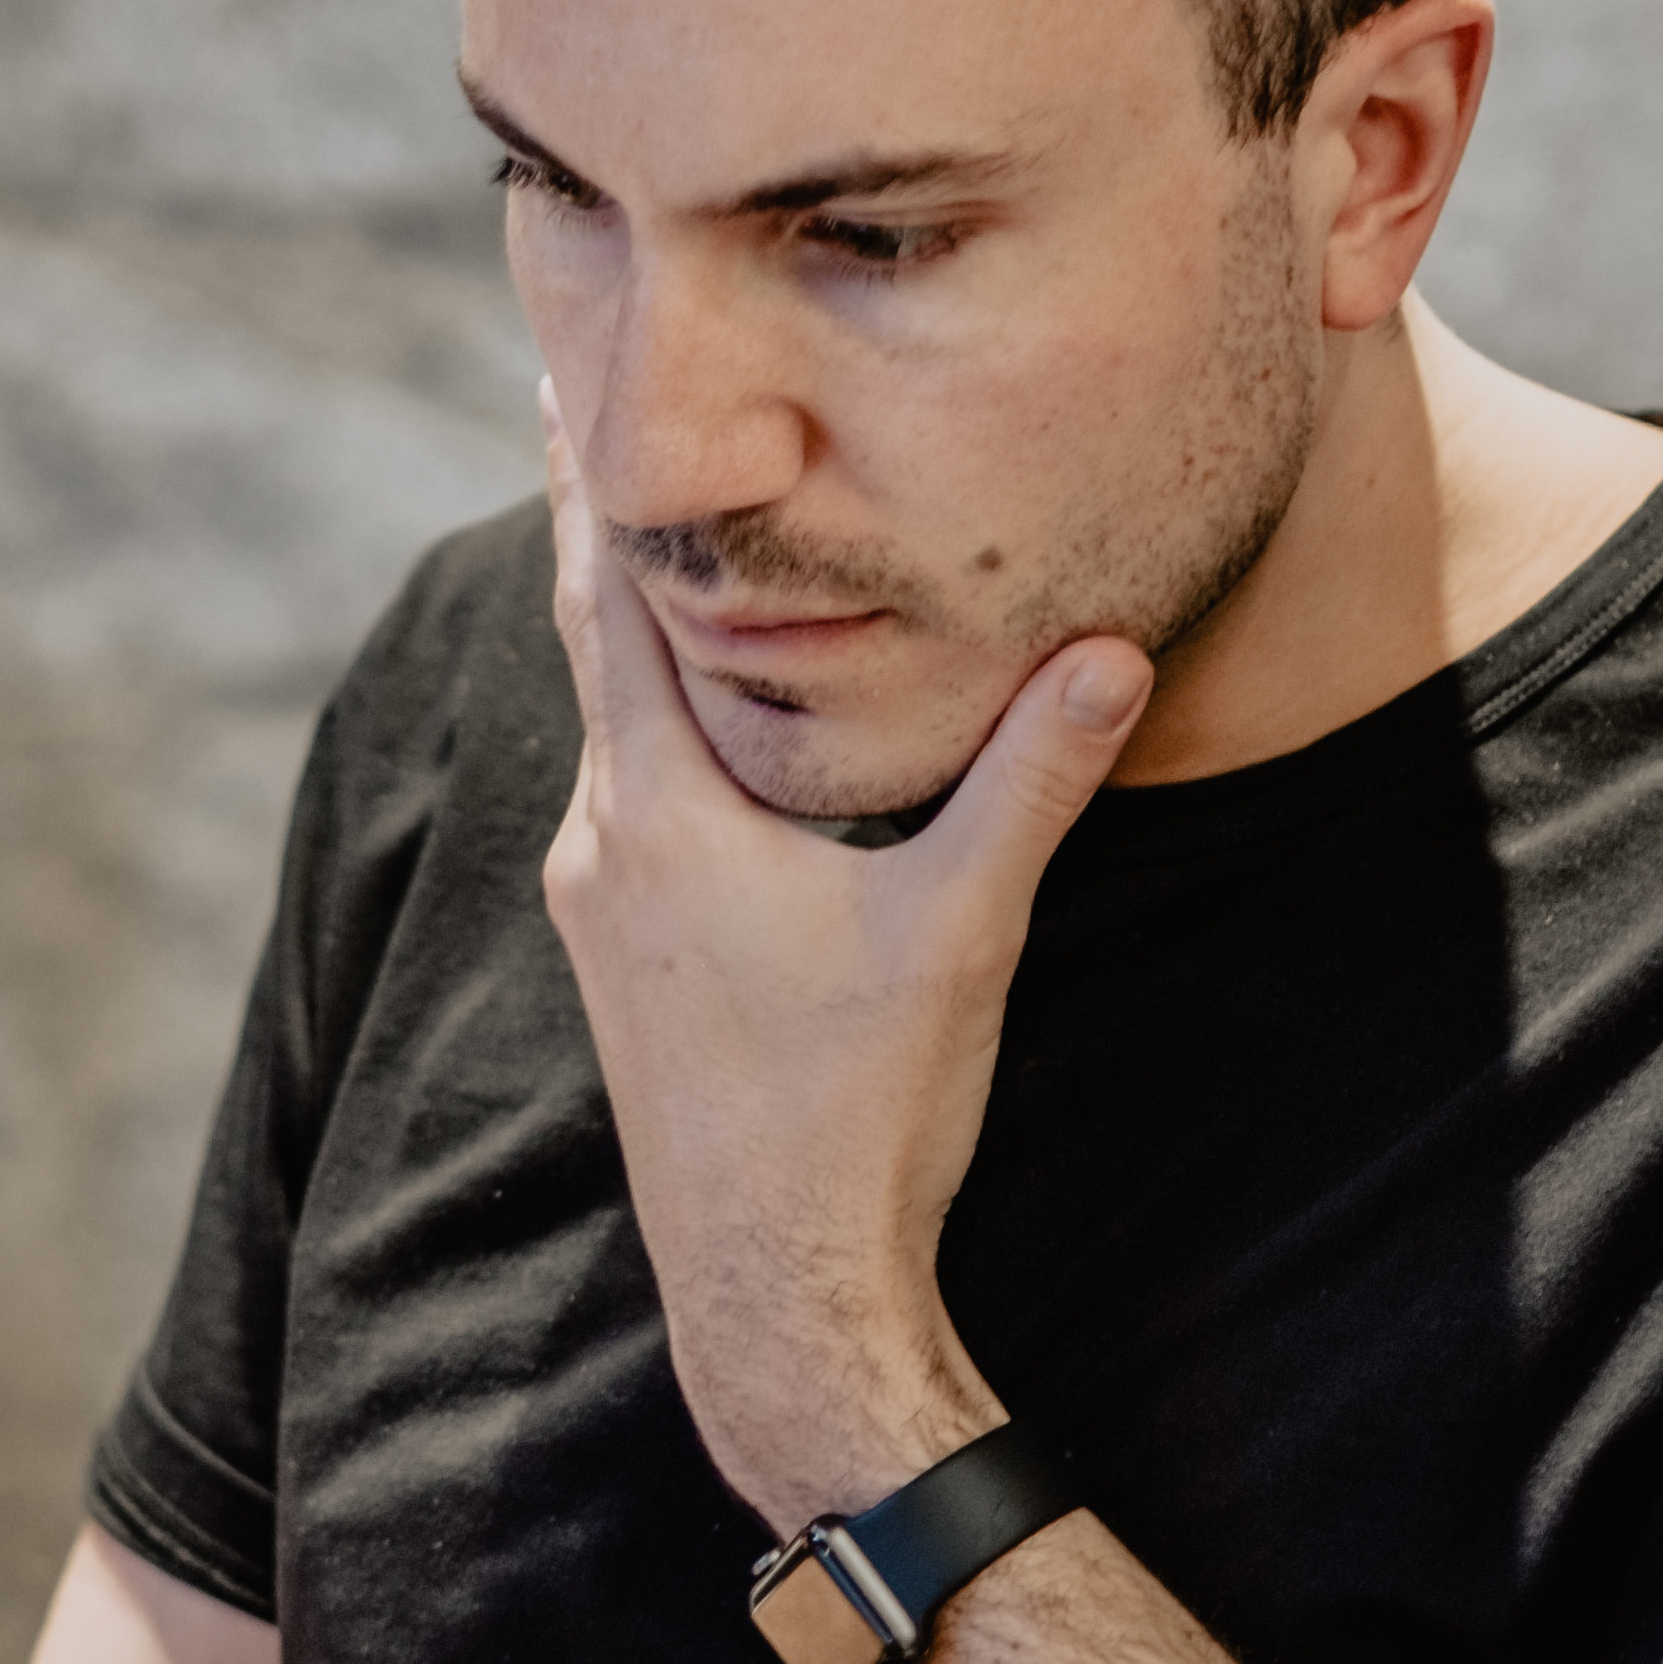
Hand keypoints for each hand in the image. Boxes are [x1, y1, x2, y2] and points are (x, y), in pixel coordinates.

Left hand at [536, 396, 1148, 1529]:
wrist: (780, 1295)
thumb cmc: (863, 1118)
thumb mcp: (961, 933)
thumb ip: (1032, 784)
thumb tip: (1112, 650)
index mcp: (664, 815)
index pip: (612, 602)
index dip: (587, 481)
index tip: (550, 367)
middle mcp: (605, 849)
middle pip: (594, 646)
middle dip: (596, 527)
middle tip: (566, 399)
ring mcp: (604, 917)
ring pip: (611, 731)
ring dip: (631, 636)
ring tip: (644, 544)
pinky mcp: (629, 973)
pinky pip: (630, 806)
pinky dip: (654, 731)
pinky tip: (694, 734)